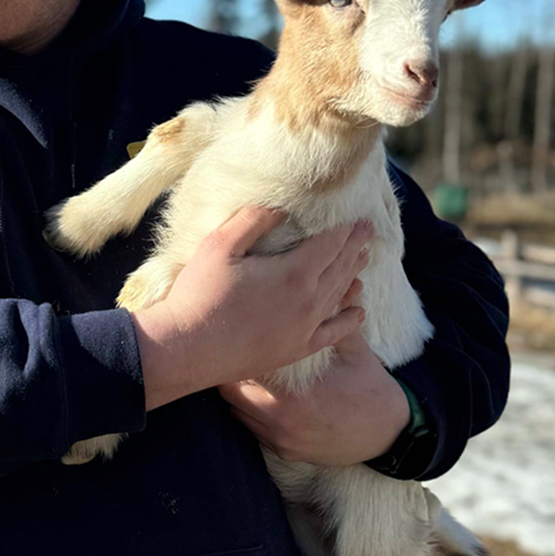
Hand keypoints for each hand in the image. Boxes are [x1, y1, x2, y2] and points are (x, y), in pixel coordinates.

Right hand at [133, 209, 369, 408]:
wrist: (186, 350)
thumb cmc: (199, 294)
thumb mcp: (220, 245)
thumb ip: (254, 221)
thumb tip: (282, 205)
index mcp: (295, 273)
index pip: (330, 244)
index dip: (346, 229)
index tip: (359, 217)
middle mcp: (309, 301)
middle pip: (339, 267)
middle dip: (354, 247)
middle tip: (368, 231)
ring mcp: (305, 328)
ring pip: (339, 296)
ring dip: (353, 274)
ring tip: (365, 259)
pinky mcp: (296, 350)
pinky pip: (332, 334)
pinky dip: (348, 321)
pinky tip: (359, 313)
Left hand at [219, 333, 410, 467]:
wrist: (391, 435)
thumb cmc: (372, 389)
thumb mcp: (354, 350)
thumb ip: (333, 321)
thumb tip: (331, 286)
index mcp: (293, 394)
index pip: (245, 370)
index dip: (240, 352)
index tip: (242, 337)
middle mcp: (281, 421)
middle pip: (230, 392)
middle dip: (233, 372)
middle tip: (242, 353)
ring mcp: (281, 440)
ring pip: (237, 413)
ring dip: (240, 393)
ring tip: (250, 374)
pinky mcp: (286, 452)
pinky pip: (253, 430)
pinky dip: (253, 413)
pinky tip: (266, 398)